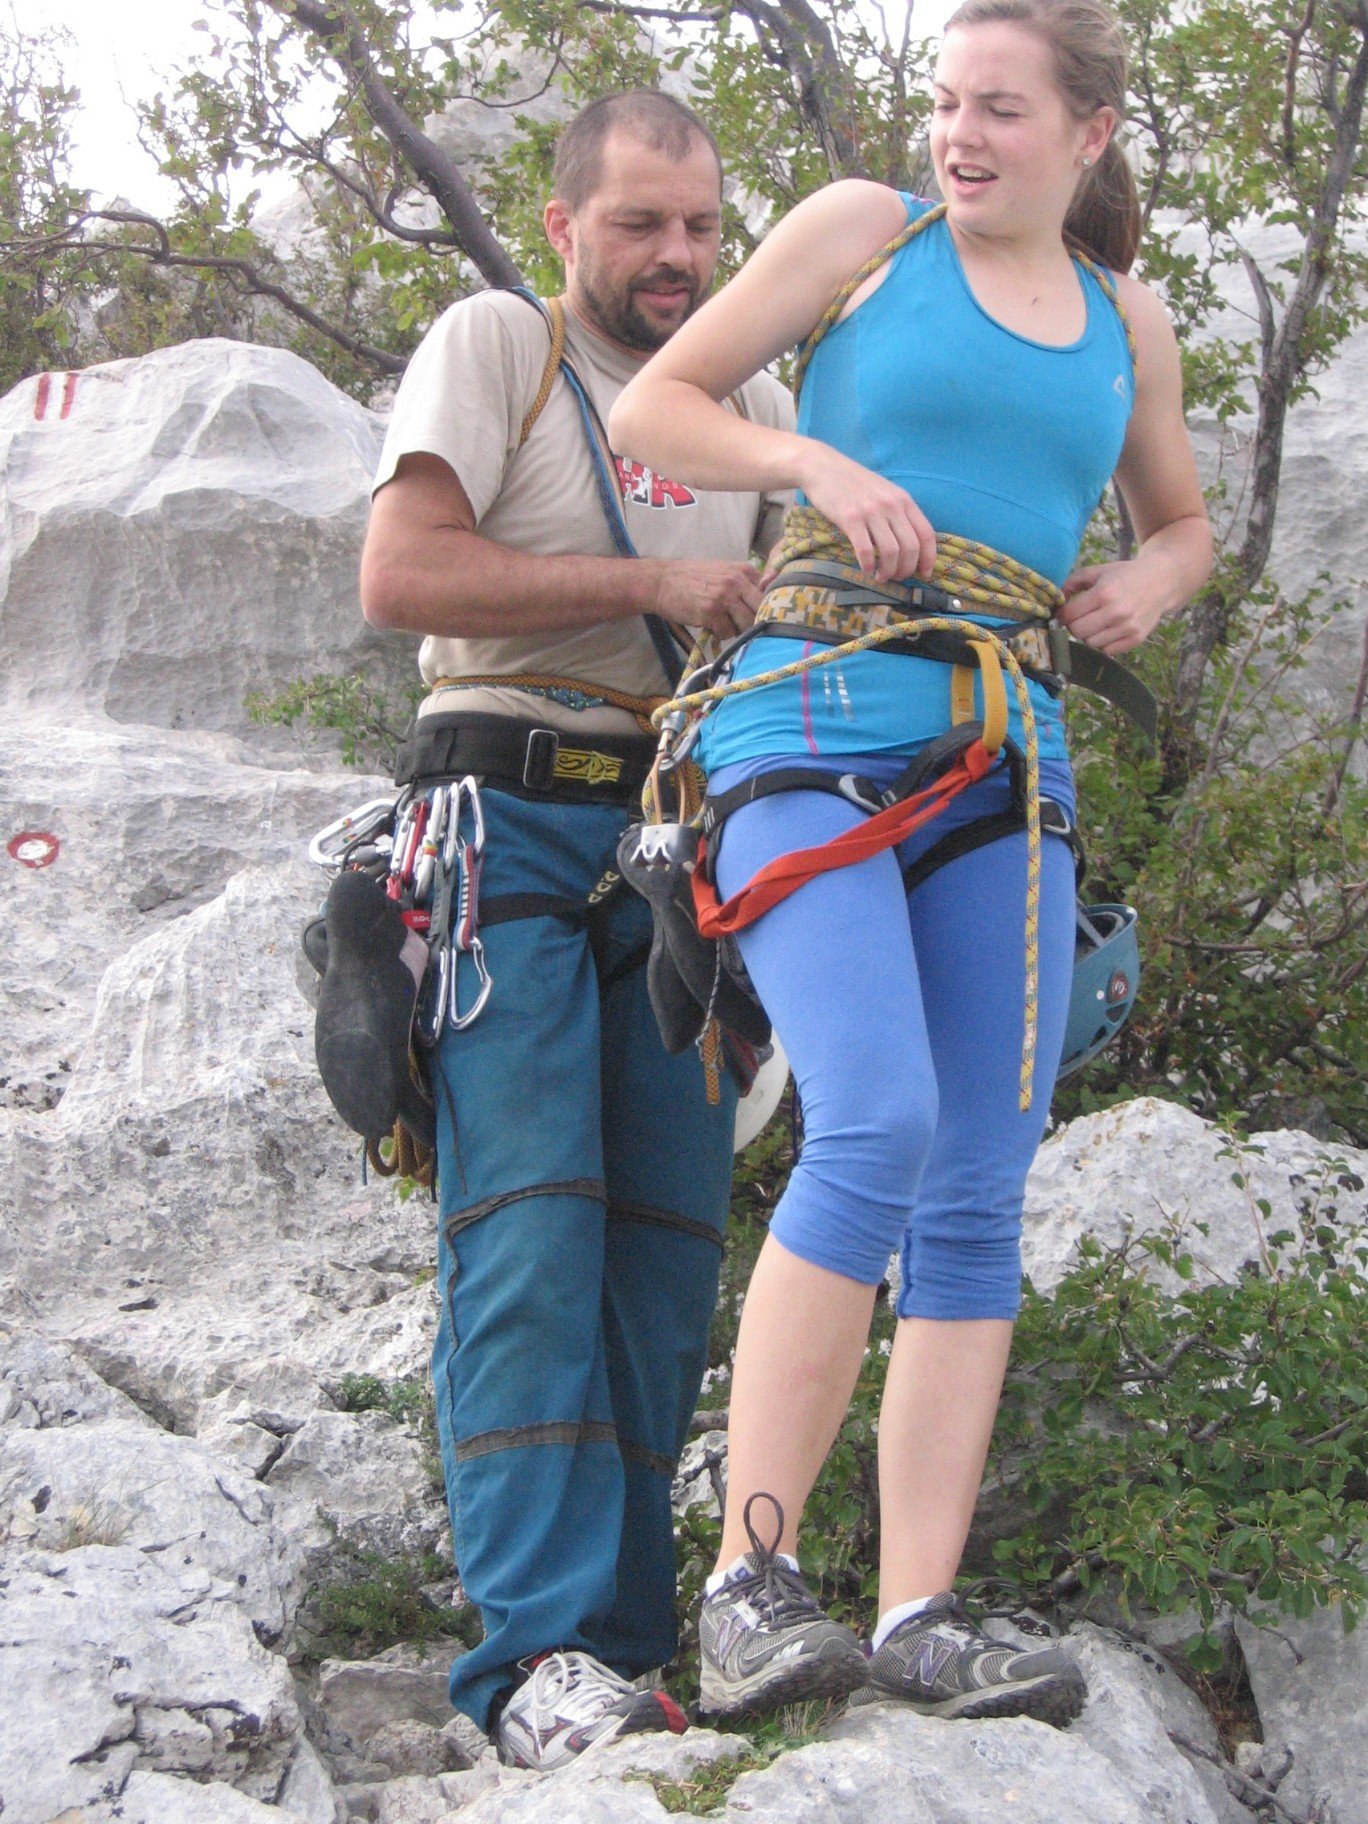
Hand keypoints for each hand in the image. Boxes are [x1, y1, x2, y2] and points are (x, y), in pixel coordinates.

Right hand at [648, 560, 763, 638]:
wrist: (661, 581)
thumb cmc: (693, 578)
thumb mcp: (724, 572)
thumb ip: (745, 584)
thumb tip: (765, 605)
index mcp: (744, 570)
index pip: (770, 594)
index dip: (768, 609)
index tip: (762, 617)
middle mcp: (737, 582)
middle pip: (762, 611)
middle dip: (756, 623)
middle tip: (746, 627)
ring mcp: (724, 597)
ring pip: (747, 625)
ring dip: (738, 630)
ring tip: (725, 625)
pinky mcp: (711, 613)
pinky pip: (727, 633)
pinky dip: (721, 634)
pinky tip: (712, 627)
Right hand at [798, 444, 935, 584]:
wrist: (824, 468)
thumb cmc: (855, 484)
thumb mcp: (884, 493)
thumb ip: (898, 513)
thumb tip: (911, 545)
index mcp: (903, 500)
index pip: (926, 533)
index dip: (929, 558)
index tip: (924, 574)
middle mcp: (891, 505)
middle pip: (911, 547)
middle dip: (907, 569)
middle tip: (898, 578)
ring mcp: (871, 511)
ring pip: (891, 551)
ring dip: (889, 571)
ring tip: (881, 577)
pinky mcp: (850, 518)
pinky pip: (865, 550)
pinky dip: (868, 566)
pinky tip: (866, 570)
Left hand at [1059, 562, 1167, 655]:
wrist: (1161, 581)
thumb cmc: (1125, 575)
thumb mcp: (1098, 572)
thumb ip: (1072, 583)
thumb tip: (1055, 600)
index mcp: (1104, 593)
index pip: (1068, 615)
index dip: (1061, 614)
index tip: (1063, 613)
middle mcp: (1116, 612)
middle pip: (1076, 631)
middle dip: (1074, 624)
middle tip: (1080, 617)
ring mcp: (1127, 628)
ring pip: (1090, 643)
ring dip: (1089, 634)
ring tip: (1097, 621)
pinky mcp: (1135, 639)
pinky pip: (1106, 650)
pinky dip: (1103, 642)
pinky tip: (1109, 629)